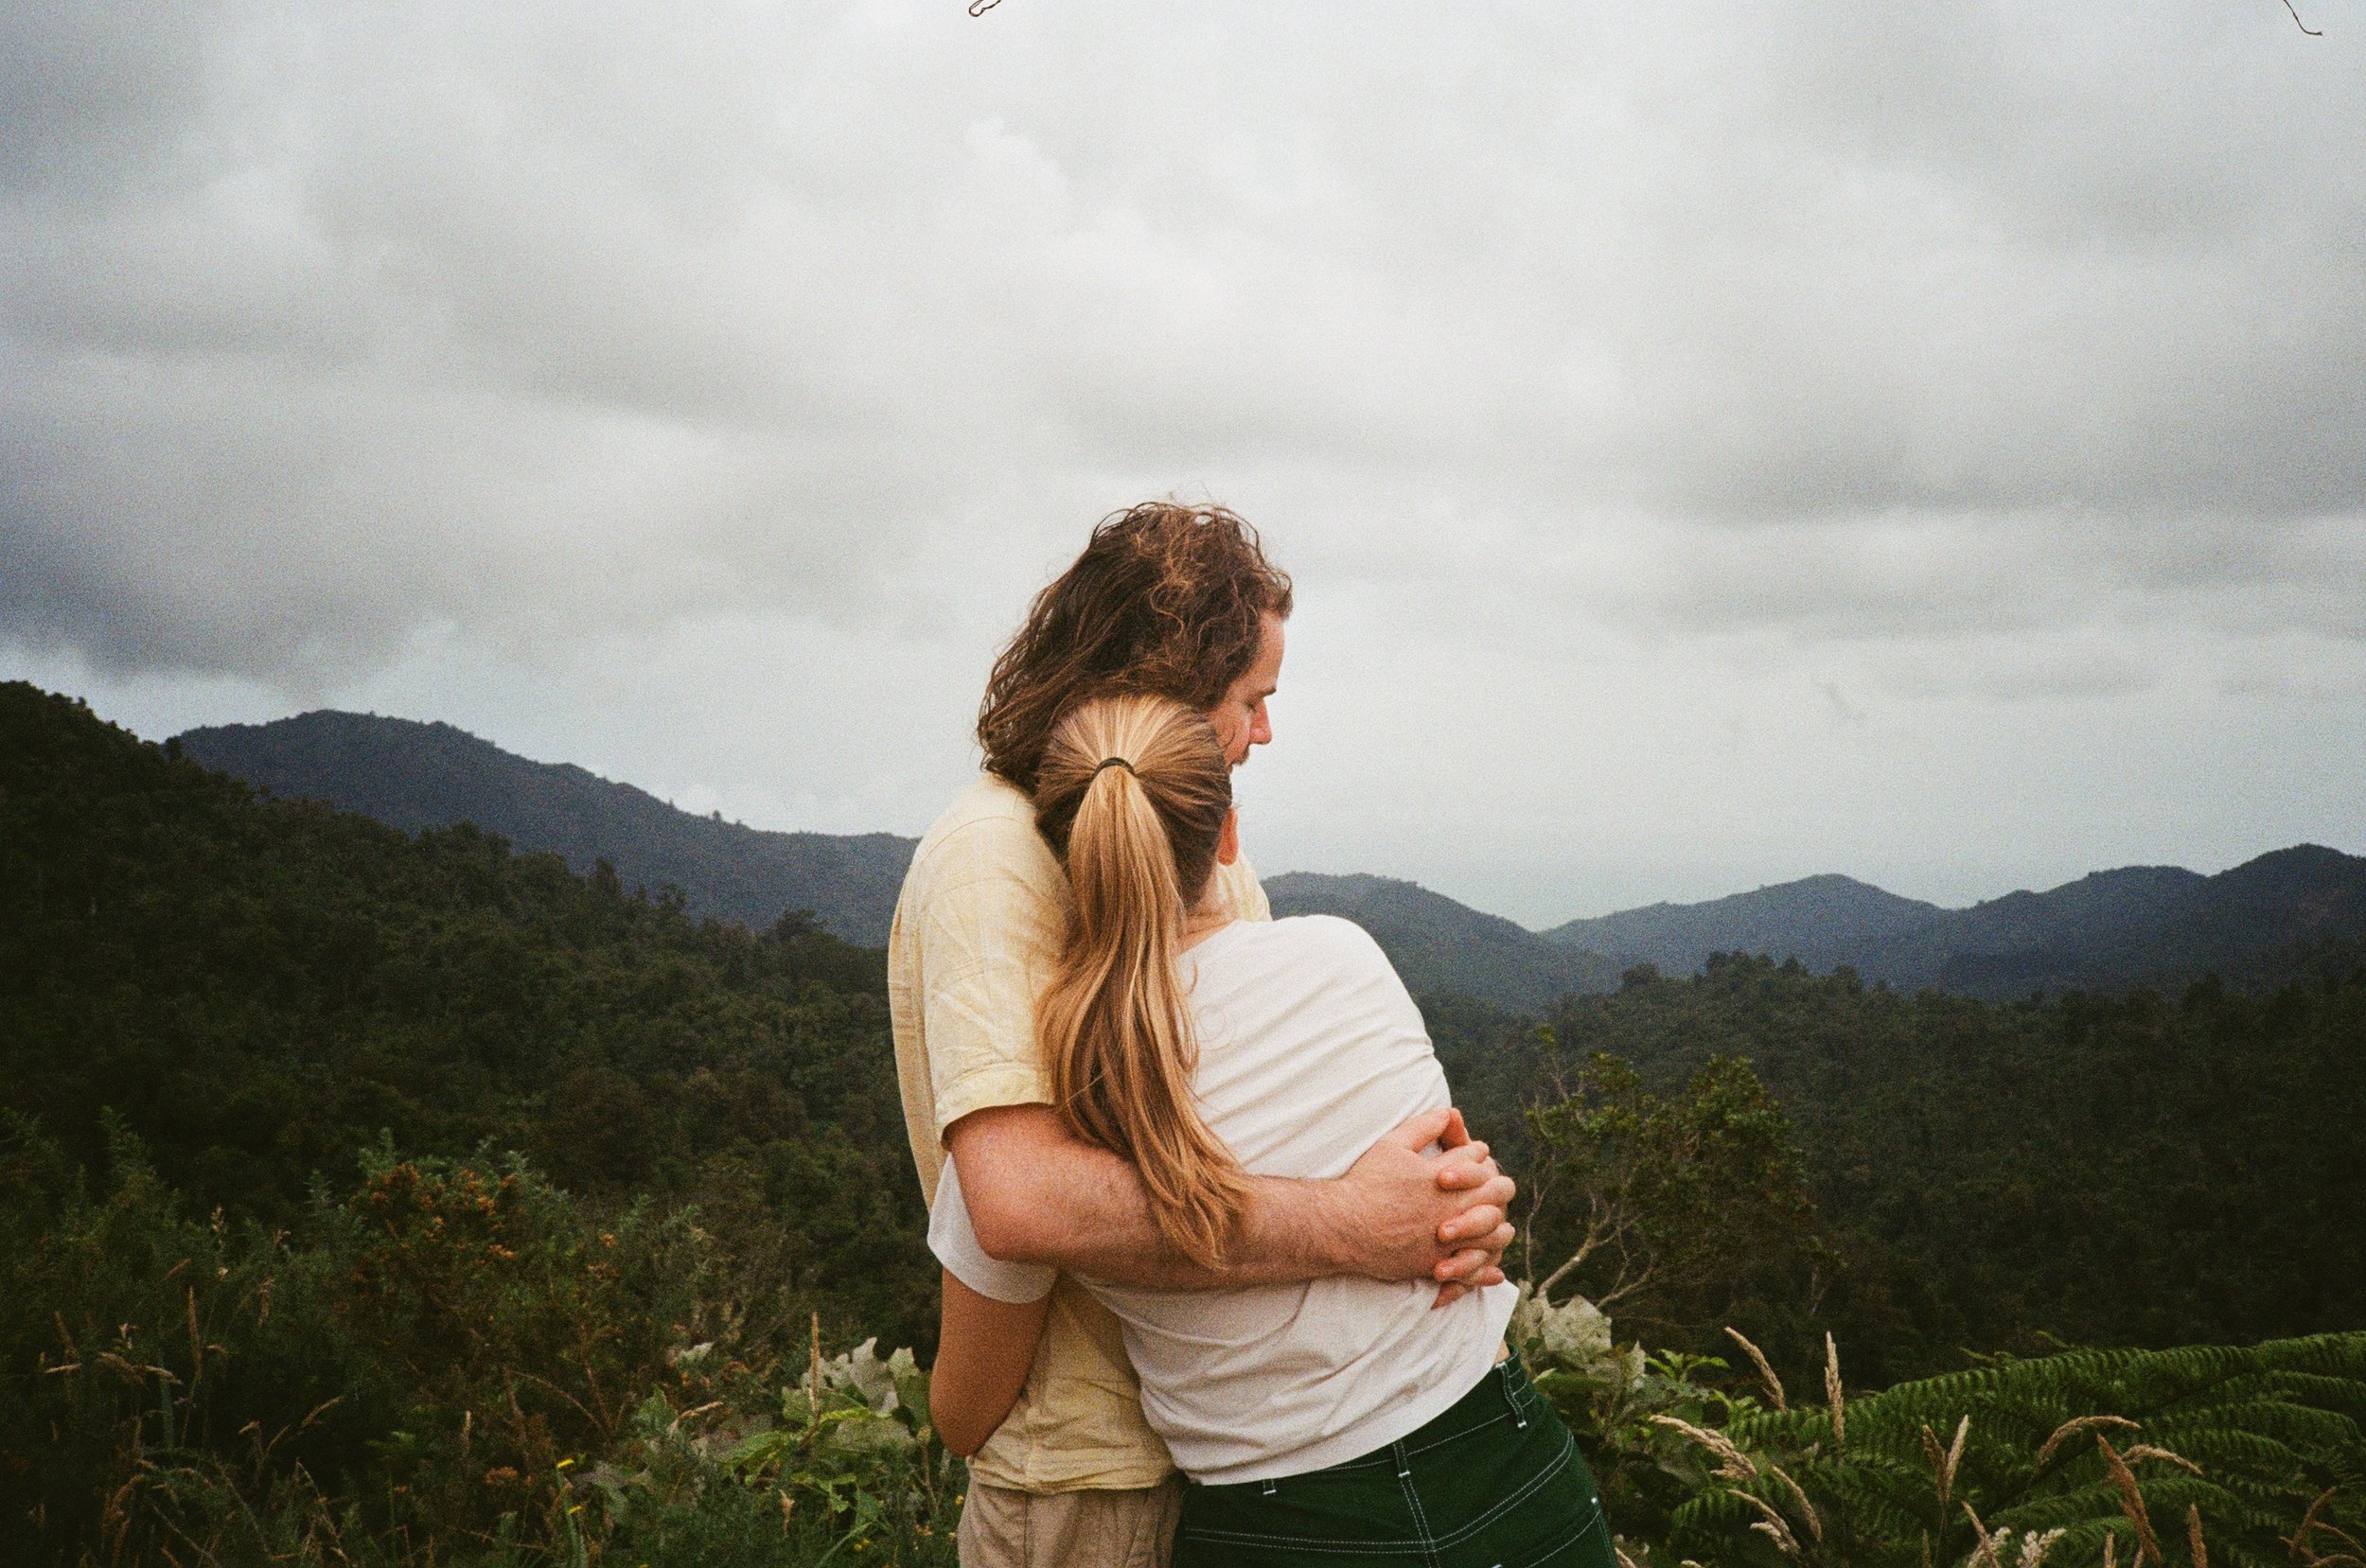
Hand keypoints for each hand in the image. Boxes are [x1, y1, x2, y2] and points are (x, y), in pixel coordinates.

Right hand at [1331, 1107, 1515, 1294]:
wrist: (1344, 1226)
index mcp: (1442, 1175)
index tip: (1477, 1151)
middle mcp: (1450, 1206)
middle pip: (1495, 1192)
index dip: (1478, 1152)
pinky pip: (1472, 1266)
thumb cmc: (1366, 1183)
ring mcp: (1446, 1238)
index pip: (1476, 1157)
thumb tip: (1448, 1112)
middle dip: (1496, 1183)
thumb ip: (1423, 1127)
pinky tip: (1493, 1267)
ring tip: (1497, 1220)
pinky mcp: (1437, 1263)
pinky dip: (1486, 1267)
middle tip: (1494, 1182)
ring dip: (1497, 1223)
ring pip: (1493, 1231)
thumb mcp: (1392, 1145)